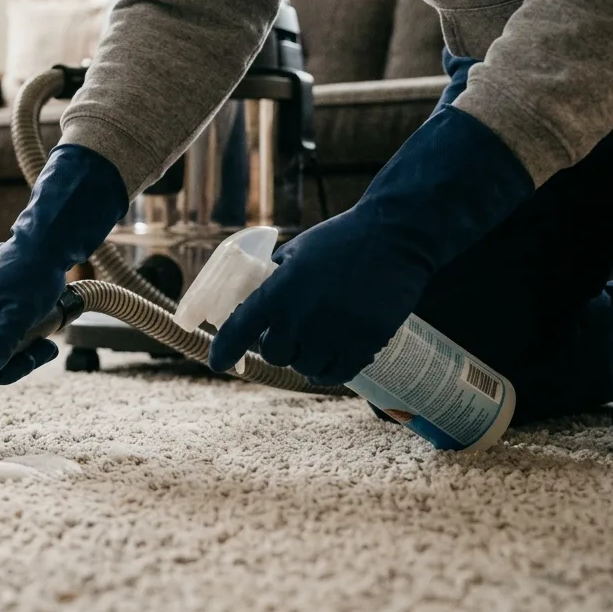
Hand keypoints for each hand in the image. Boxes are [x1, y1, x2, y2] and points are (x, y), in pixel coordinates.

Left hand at [209, 207, 432, 383]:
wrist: (395, 236)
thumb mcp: (295, 251)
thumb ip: (272, 279)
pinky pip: (338, 375)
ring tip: (314, 342)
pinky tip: (328, 363)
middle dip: (277, 347)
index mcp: (279, 290)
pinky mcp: (365, 344)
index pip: (240, 329)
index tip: (217, 363)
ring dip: (305, 359)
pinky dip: (328, 373)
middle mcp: (302, 316)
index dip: (225, 349)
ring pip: (306, 368)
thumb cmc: (341, 240)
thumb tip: (251, 301)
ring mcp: (334, 333)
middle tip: (288, 335)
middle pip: (275, 355)